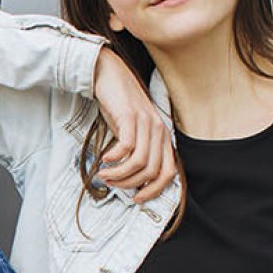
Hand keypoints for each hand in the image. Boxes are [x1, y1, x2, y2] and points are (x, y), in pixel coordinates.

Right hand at [91, 49, 174, 202]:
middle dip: (131, 183)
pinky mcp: (130, 117)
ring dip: (120, 174)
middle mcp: (159, 130)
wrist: (109, 74)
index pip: (169, 173)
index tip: (137, 198)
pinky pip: (127, 146)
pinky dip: (115, 158)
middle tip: (113, 184)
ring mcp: (146, 123)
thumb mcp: (132, 130)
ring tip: (104, 174)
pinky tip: (104, 158)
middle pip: (153, 171)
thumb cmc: (119, 104)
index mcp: (163, 136)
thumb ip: (136, 149)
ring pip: (140, 162)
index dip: (154, 190)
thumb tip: (129, 177)